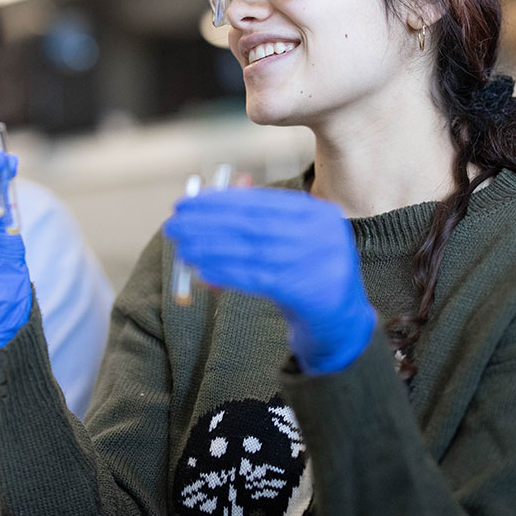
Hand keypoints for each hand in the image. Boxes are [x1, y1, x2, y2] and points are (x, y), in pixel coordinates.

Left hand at [163, 186, 375, 373]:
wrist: (341, 323)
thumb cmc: (307, 273)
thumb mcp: (291, 239)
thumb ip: (260, 217)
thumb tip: (218, 193)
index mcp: (319, 213)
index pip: (262, 202)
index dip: (222, 201)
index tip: (189, 202)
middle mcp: (321, 234)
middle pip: (254, 224)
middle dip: (208, 222)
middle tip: (174, 223)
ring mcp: (316, 263)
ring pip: (251, 252)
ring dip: (210, 248)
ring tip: (181, 247)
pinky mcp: (306, 292)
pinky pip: (256, 279)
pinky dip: (225, 273)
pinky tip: (201, 270)